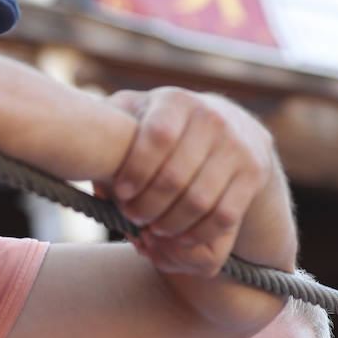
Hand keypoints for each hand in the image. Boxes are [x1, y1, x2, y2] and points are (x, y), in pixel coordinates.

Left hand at [103, 87, 278, 276]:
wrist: (231, 126)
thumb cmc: (166, 126)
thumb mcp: (137, 113)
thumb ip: (109, 125)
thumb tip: (84, 149)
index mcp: (176, 101)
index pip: (156, 138)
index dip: (136, 171)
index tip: (122, 194)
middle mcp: (211, 118)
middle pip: (175, 178)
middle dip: (148, 206)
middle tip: (134, 218)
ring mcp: (236, 146)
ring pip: (199, 201)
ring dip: (171, 224)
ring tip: (153, 230)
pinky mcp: (253, 173)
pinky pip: (224, 215)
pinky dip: (198, 233)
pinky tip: (180, 236)